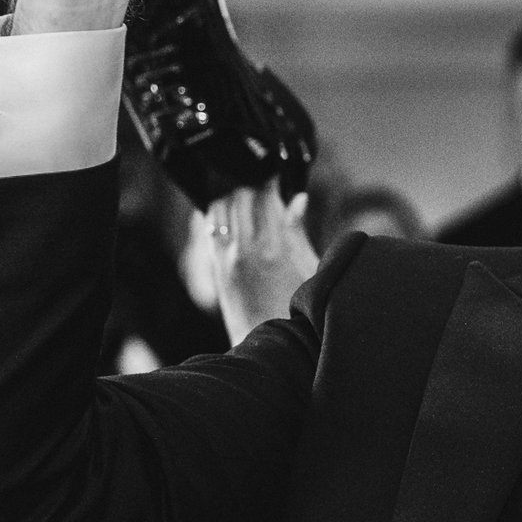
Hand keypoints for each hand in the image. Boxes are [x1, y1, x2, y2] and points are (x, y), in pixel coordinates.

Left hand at [203, 181, 314, 337]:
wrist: (269, 343)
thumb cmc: (298, 307)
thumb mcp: (310, 268)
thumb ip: (298, 230)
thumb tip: (298, 197)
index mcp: (274, 248)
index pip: (265, 197)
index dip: (272, 183)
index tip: (279, 179)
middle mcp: (246, 250)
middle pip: (240, 197)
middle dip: (253, 188)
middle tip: (265, 189)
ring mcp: (227, 258)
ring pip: (220, 209)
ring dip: (233, 200)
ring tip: (248, 202)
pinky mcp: (217, 268)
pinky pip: (211, 229)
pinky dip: (219, 216)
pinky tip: (232, 217)